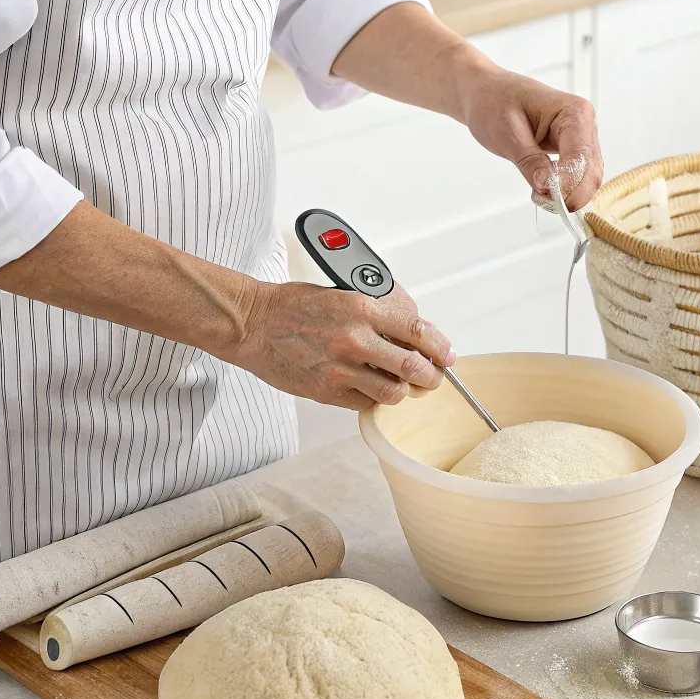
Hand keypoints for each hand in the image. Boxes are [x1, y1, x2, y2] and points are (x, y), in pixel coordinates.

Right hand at [229, 280, 454, 410]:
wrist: (252, 324)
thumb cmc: (292, 306)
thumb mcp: (342, 295)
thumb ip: (376, 314)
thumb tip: (409, 333)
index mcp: (362, 308)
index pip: (418, 332)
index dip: (440, 347)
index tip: (447, 355)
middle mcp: (355, 339)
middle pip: (414, 368)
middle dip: (431, 376)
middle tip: (432, 377)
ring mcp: (342, 369)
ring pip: (394, 392)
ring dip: (403, 390)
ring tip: (401, 384)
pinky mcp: (329, 391)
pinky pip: (367, 403)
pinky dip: (374, 398)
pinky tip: (370, 388)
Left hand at [455, 61, 603, 210]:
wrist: (488, 93)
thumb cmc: (495, 103)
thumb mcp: (507, 133)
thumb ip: (530, 162)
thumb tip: (547, 188)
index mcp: (574, 112)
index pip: (580, 157)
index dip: (568, 184)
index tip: (547, 199)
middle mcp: (585, 124)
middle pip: (591, 172)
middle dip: (570, 194)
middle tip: (541, 201)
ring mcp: (583, 138)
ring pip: (588, 178)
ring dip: (568, 194)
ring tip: (539, 194)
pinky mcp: (575, 150)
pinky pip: (579, 177)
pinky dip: (565, 190)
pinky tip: (544, 187)